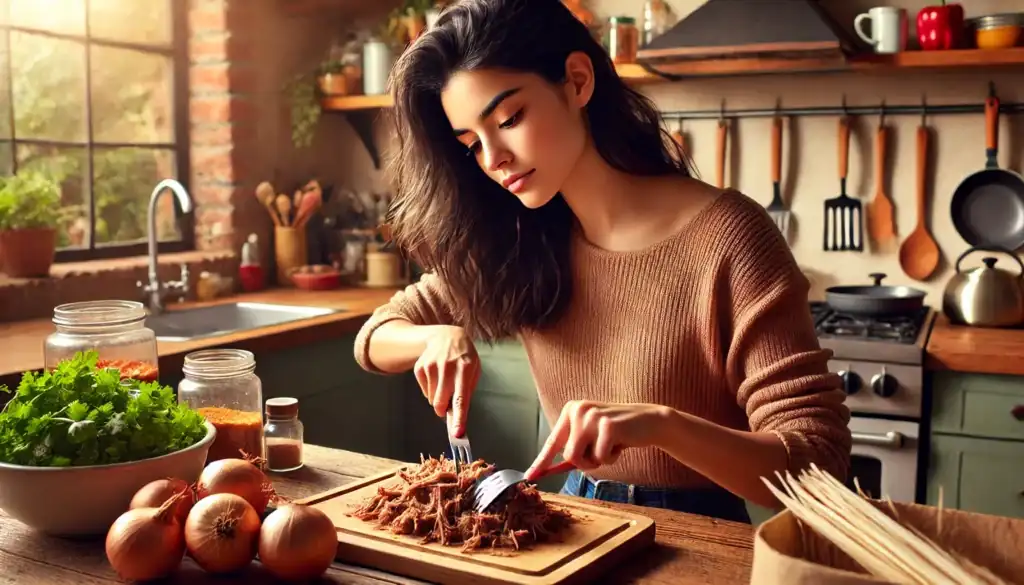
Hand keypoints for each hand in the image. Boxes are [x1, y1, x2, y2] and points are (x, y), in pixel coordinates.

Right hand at [413, 326, 479, 436]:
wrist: (446, 336)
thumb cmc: (464, 358)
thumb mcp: (473, 371)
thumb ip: (466, 392)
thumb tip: (457, 418)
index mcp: (465, 369)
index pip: (461, 398)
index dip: (459, 417)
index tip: (457, 433)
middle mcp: (448, 367)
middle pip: (440, 403)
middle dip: (443, 410)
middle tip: (447, 405)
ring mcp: (432, 366)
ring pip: (432, 399)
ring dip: (438, 397)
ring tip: (445, 381)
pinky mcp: (420, 367)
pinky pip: (424, 391)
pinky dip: (431, 389)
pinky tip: (436, 376)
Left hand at [525, 401, 670, 480]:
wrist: (648, 420)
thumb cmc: (617, 432)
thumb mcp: (591, 435)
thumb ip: (573, 446)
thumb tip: (550, 469)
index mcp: (571, 410)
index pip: (553, 441)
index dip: (542, 461)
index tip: (530, 476)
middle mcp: (578, 409)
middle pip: (568, 455)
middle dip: (585, 462)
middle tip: (601, 451)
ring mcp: (592, 416)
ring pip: (581, 458)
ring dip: (597, 460)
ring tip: (610, 446)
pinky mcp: (608, 426)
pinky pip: (601, 458)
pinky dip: (612, 458)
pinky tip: (621, 443)